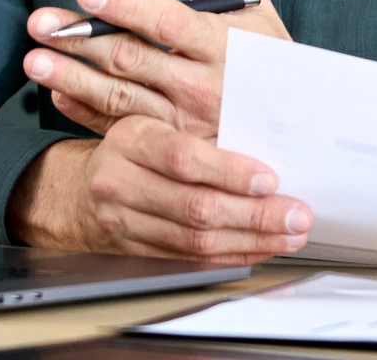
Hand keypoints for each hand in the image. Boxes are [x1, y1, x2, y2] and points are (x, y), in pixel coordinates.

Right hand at [7, 118, 312, 263]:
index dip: (228, 171)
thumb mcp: (147, 116)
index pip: (181, 157)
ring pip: (197, 240)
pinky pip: (193, 259)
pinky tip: (260, 246)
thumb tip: (258, 118)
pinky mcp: (137, 251)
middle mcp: (121, 181)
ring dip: (252, 239)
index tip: (269, 177)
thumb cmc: (130, 145)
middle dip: (255, 214)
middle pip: (194, 205)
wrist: (80, 188)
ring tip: (290, 232)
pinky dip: (232, 255)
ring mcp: (126, 221)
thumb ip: (190, 116)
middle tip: (296, 213)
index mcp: (130, 138)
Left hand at [23, 0, 288, 138]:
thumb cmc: (272, 64)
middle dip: (81, 39)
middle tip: (38, 23)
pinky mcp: (172, 149)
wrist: (302, 137)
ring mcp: (185, 123)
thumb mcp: (255, 15)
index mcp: (219, 45)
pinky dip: (87, 114)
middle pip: (132, 58)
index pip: (167, 20)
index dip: (126, 4)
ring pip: (120, 97)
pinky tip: (58, 93)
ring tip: (33, 60)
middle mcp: (201, 85)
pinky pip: (123, 131)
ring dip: (73, 78)